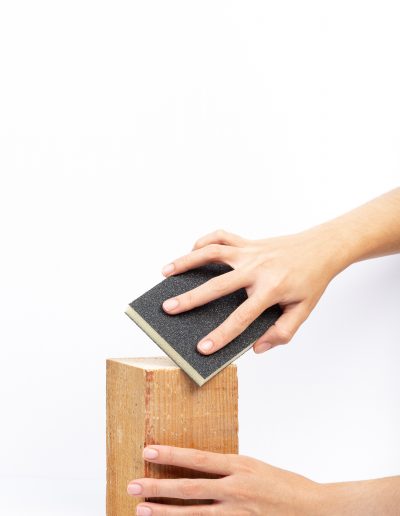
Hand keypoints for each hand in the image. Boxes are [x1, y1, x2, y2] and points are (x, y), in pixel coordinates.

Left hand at [127, 444, 322, 514]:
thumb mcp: (255, 466)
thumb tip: (202, 469)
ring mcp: (237, 513)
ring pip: (193, 515)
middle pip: (188, 488)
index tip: (148, 451)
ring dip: (164, 513)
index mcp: (240, 465)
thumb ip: (229, 469)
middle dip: (157, 487)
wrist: (315, 509)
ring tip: (141, 511)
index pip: (197, 459)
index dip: (170, 455)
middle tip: (132, 486)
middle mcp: (235, 489)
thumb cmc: (286, 484)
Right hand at [161, 227, 346, 354]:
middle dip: (190, 299)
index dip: (221, 335)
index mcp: (271, 290)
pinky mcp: (247, 242)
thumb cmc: (312, 280)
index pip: (241, 318)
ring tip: (166, 272)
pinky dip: (203, 242)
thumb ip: (282, 332)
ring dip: (186, 261)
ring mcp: (249, 252)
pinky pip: (221, 236)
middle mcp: (256, 269)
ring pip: (212, 253)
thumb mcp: (303, 311)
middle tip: (168, 309)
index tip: (202, 348)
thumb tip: (256, 347)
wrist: (321, 247)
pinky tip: (191, 252)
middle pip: (217, 285)